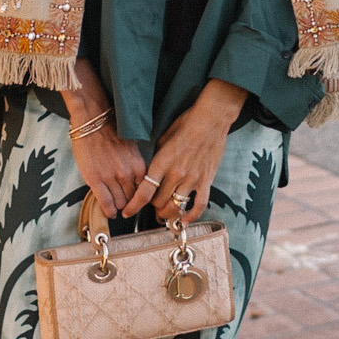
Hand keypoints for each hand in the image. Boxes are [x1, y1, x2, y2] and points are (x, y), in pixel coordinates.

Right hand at [63, 61, 146, 218]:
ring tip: (115, 206)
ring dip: (118, 206)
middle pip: (131, 199)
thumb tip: (134, 181)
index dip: (139, 196)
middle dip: (128, 202)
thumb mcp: (131, 148)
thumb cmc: (110, 130)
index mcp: (138, 165)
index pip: (143, 190)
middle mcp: (127, 173)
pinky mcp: (95, 180)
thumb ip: (134, 165)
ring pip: (119, 202)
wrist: (92, 120)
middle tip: (124, 203)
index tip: (136, 199)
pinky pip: (105, 203)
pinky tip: (109, 213)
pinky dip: (108, 211)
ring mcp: (111, 178)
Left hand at [122, 80, 247, 220]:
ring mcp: (192, 179)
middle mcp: (176, 173)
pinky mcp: (206, 180)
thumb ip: (156, 158)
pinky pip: (199, 205)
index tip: (128, 212)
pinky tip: (185, 219)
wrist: (211, 119)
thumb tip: (150, 172)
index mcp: (162, 162)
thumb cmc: (186, 125)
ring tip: (164, 213)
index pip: (145, 191)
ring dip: (168, 212)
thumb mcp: (163, 138)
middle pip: (159, 202)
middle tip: (151, 205)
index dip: (134, 205)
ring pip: (176, 206)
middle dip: (152, 207)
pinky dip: (191, 216)